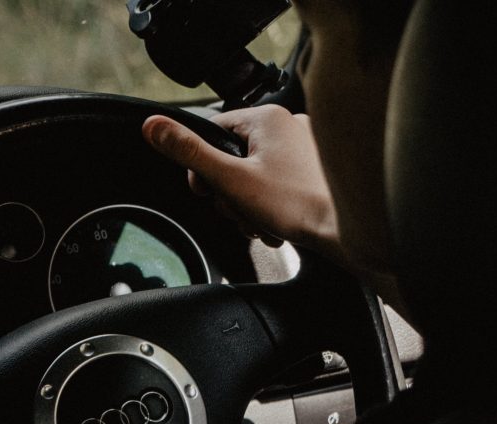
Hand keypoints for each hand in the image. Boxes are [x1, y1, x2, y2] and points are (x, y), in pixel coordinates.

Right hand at [142, 106, 343, 263]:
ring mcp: (304, 149)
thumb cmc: (295, 205)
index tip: (208, 190)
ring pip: (253, 176)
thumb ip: (189, 153)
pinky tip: (275, 223)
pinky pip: (276, 185)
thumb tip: (153, 127)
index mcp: (267, 118)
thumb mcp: (229, 179)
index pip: (213, 133)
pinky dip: (269, 207)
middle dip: (229, 193)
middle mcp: (289, 126)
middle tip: (240, 210)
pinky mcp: (313, 172)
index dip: (202, 167)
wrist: (342, 231)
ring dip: (248, 205)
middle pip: (233, 158)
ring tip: (261, 221)